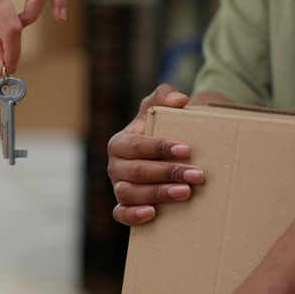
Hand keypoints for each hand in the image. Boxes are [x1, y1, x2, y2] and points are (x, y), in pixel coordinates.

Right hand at [107, 84, 204, 225]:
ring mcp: (118, 187)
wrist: (164, 155)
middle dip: (167, 173)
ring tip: (185, 193)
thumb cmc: (160, 131)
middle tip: (198, 175)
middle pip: (136, 171)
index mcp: (119, 142)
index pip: (135, 145)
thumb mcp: (160, 110)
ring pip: (129, 193)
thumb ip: (165, 96)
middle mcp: (114, 166)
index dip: (159, 148)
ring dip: (158, 193)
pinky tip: (152, 213)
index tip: (186, 150)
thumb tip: (179, 100)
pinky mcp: (123, 206)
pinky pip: (121, 214)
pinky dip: (133, 215)